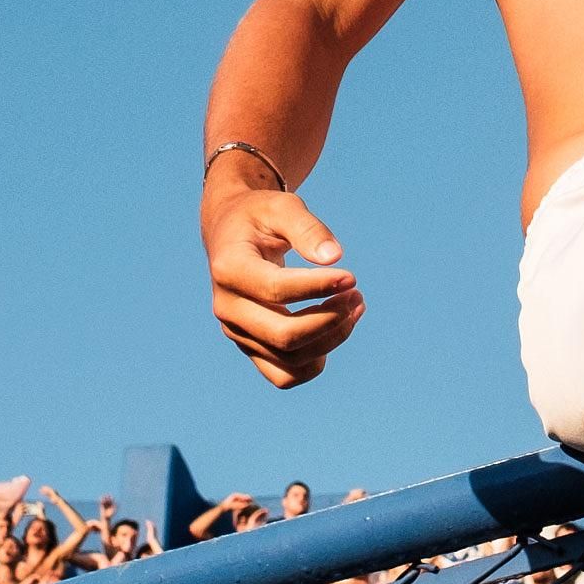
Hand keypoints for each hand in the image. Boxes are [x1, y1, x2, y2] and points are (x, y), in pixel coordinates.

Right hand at [204, 183, 363, 388]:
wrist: (231, 234)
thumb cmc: (260, 216)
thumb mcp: (281, 207)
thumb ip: (308, 228)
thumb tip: (334, 258)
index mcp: (228, 269)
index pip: (277, 291)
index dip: (319, 288)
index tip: (351, 277)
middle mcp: (226, 307)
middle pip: (283, 336)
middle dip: (330, 320)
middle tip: (357, 295)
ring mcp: (236, 332)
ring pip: (289, 361)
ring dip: (332, 339)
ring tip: (355, 306)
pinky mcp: (250, 346)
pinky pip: (285, 375)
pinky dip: (317, 361)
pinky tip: (336, 328)